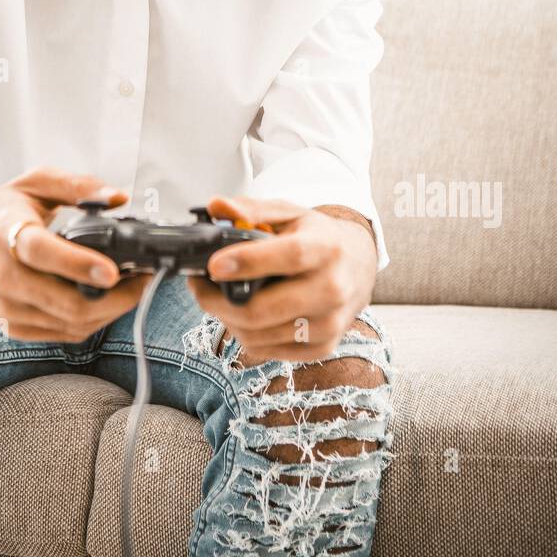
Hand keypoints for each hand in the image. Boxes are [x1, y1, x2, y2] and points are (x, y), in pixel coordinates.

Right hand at [0, 167, 152, 342]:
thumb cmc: (0, 210)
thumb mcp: (36, 183)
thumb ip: (78, 186)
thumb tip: (118, 197)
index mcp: (7, 236)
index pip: (42, 253)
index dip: (79, 265)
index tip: (113, 270)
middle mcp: (3, 277)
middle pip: (63, 302)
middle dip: (113, 298)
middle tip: (144, 280)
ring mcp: (7, 308)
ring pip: (68, 324)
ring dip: (109, 311)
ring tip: (133, 289)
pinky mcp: (13, 327)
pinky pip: (62, 334)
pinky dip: (91, 321)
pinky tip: (106, 302)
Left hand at [186, 194, 376, 363]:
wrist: (358, 266)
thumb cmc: (318, 238)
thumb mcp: (290, 214)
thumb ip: (252, 210)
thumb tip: (216, 206)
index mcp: (326, 248)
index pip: (288, 257)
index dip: (248, 262)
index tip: (213, 265)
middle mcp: (333, 289)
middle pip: (263, 309)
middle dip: (218, 300)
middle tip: (198, 286)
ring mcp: (329, 323)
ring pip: (258, 335)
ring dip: (226, 318)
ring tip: (217, 298)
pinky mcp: (322, 347)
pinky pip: (267, 350)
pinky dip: (245, 334)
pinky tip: (241, 315)